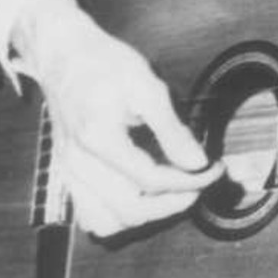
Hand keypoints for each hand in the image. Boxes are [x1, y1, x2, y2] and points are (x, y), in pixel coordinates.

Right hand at [11, 0, 221, 236]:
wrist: (62, 55)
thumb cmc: (104, 64)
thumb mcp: (146, 86)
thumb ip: (171, 129)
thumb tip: (197, 161)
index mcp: (99, 139)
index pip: (152, 180)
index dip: (190, 180)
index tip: (214, 169)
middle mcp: (78, 164)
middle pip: (130, 209)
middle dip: (173, 203)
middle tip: (199, 184)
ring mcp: (68, 173)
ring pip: (106, 221)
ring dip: (144, 215)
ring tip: (173, 193)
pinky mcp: (66, 175)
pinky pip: (88, 214)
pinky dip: (116, 215)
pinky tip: (140, 196)